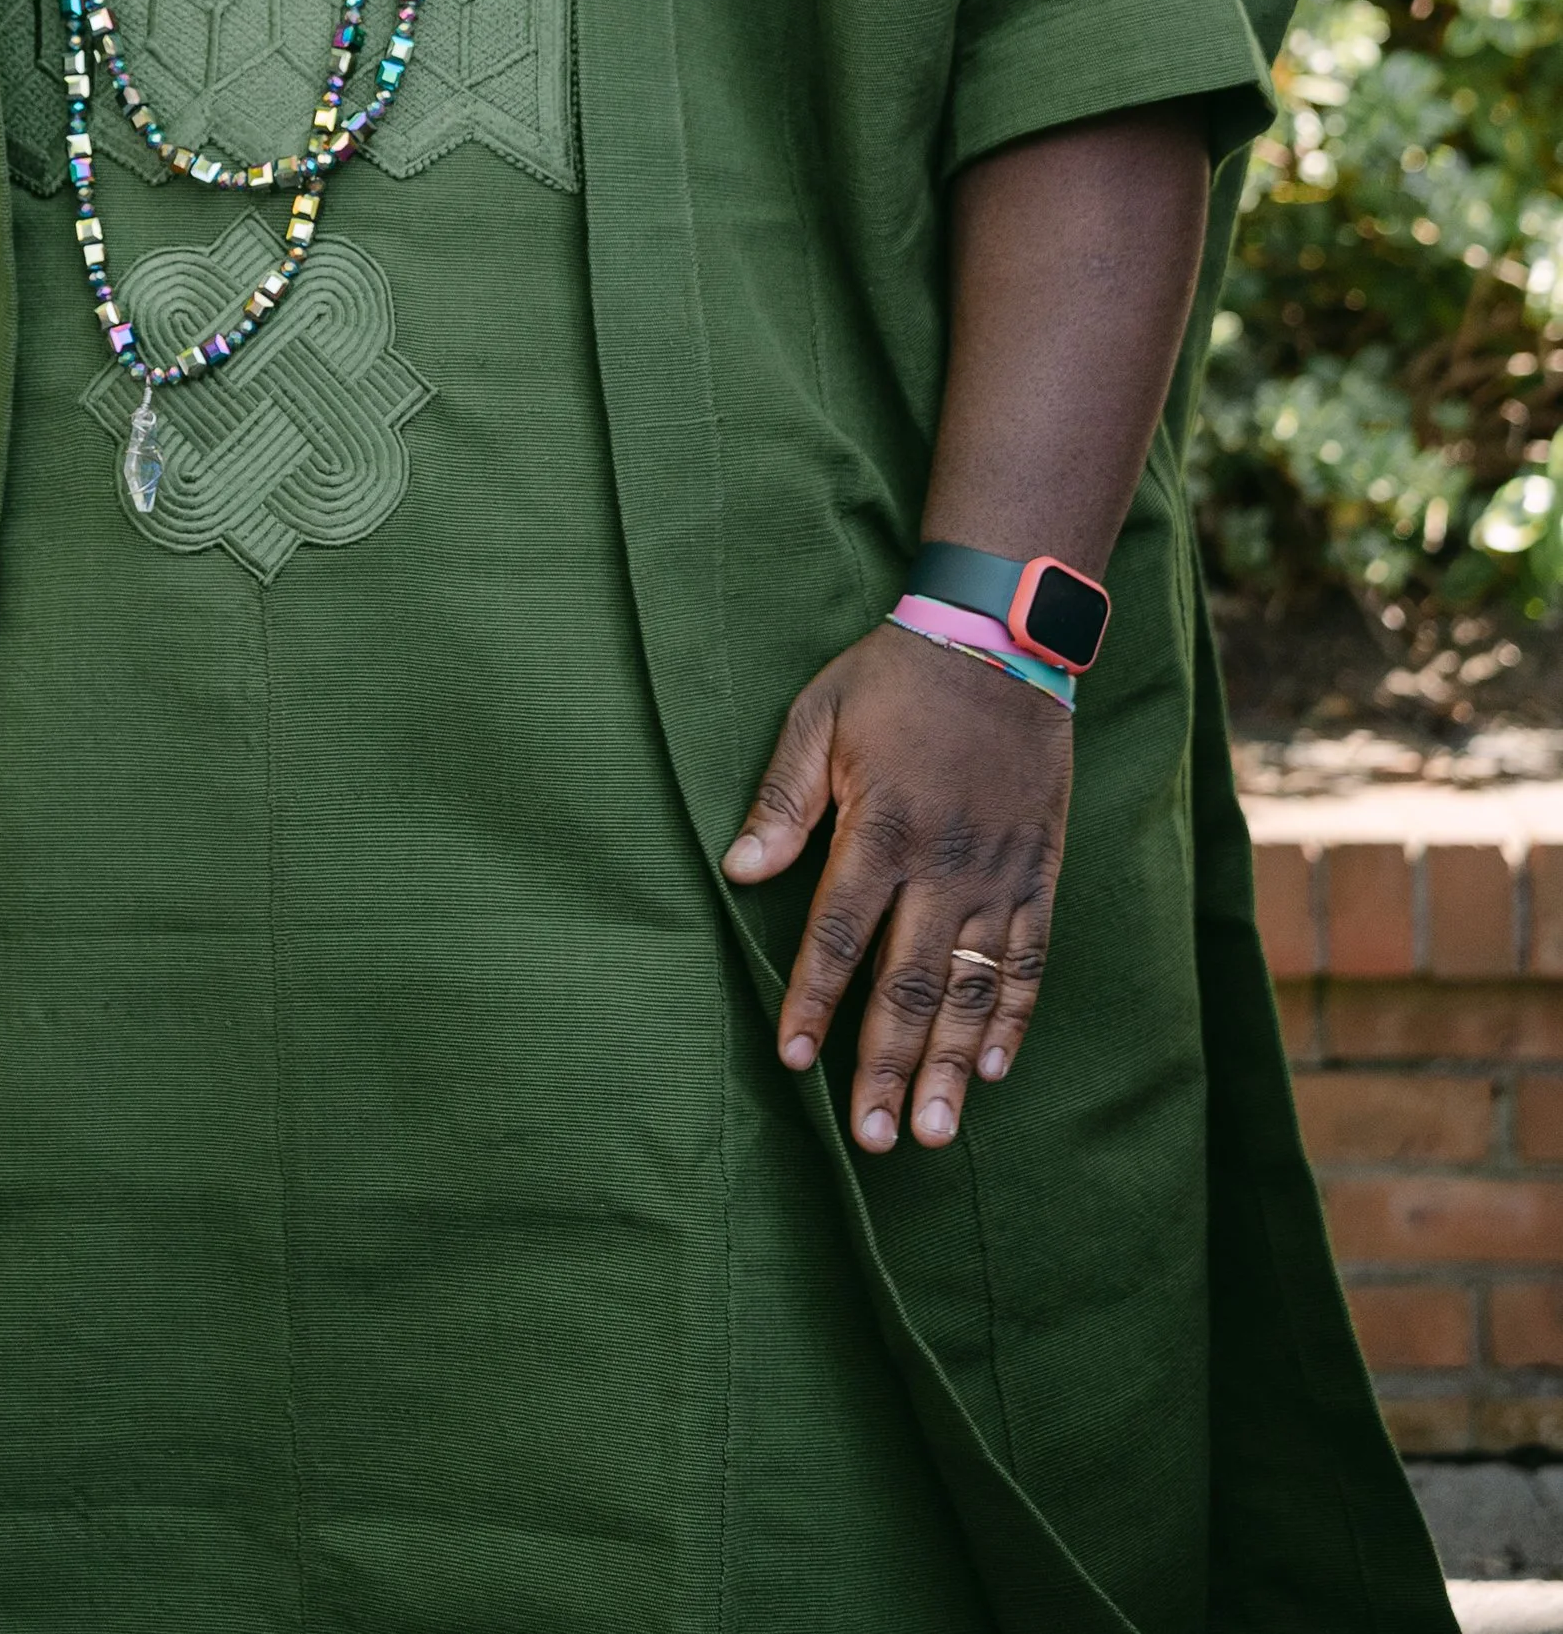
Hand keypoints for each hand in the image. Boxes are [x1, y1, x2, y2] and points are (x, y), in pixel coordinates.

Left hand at [722, 620, 1069, 1157]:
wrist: (1002, 638)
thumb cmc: (895, 677)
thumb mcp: (820, 716)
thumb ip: (783, 799)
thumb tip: (738, 871)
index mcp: (882, 826)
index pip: (840, 933)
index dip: (815, 1000)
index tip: (794, 1060)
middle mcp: (945, 862)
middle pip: (911, 983)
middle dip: (890, 1066)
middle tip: (875, 1138)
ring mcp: (999, 872)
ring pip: (974, 987)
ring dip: (954, 1065)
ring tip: (938, 1132)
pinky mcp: (1038, 869)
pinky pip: (1031, 957)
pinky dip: (1016, 1016)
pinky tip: (997, 1066)